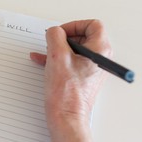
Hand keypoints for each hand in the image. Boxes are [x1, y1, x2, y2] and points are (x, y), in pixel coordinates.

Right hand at [30, 19, 111, 141]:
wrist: (66, 116)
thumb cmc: (66, 92)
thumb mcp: (56, 56)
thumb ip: (55, 36)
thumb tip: (54, 31)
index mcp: (100, 50)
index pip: (92, 25)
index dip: (73, 25)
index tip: (60, 32)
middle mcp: (99, 59)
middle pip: (82, 36)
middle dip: (63, 38)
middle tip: (52, 43)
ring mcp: (91, 68)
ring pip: (74, 48)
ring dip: (57, 48)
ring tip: (45, 52)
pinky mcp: (82, 76)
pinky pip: (70, 60)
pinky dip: (56, 58)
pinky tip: (41, 60)